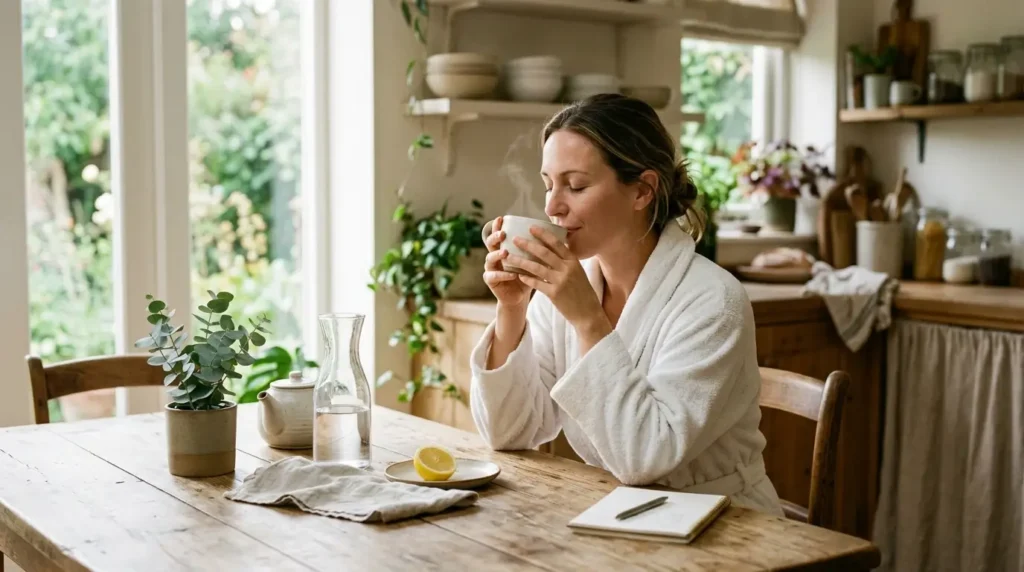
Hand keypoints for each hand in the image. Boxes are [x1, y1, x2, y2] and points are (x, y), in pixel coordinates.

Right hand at [483, 216, 532, 308]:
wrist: (519, 296)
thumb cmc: (527, 277)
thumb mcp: (532, 261)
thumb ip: (537, 250)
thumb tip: (556, 236)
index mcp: (503, 248)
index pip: (498, 235)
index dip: (497, 226)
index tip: (502, 218)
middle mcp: (495, 256)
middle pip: (490, 243)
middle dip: (495, 237)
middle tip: (503, 234)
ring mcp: (490, 268)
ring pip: (490, 258)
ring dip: (497, 255)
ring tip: (505, 252)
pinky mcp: (491, 281)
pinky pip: (493, 276)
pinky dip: (503, 275)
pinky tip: (512, 274)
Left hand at [507, 226, 611, 342]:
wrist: (589, 314)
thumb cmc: (583, 293)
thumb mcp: (578, 273)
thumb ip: (567, 262)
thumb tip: (553, 249)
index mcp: (574, 261)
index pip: (557, 243)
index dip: (543, 234)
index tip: (531, 227)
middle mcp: (568, 269)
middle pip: (544, 252)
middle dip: (528, 244)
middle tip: (515, 239)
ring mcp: (561, 281)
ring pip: (536, 267)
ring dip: (521, 261)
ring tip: (509, 256)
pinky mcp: (555, 294)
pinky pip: (537, 283)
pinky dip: (527, 278)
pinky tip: (518, 274)